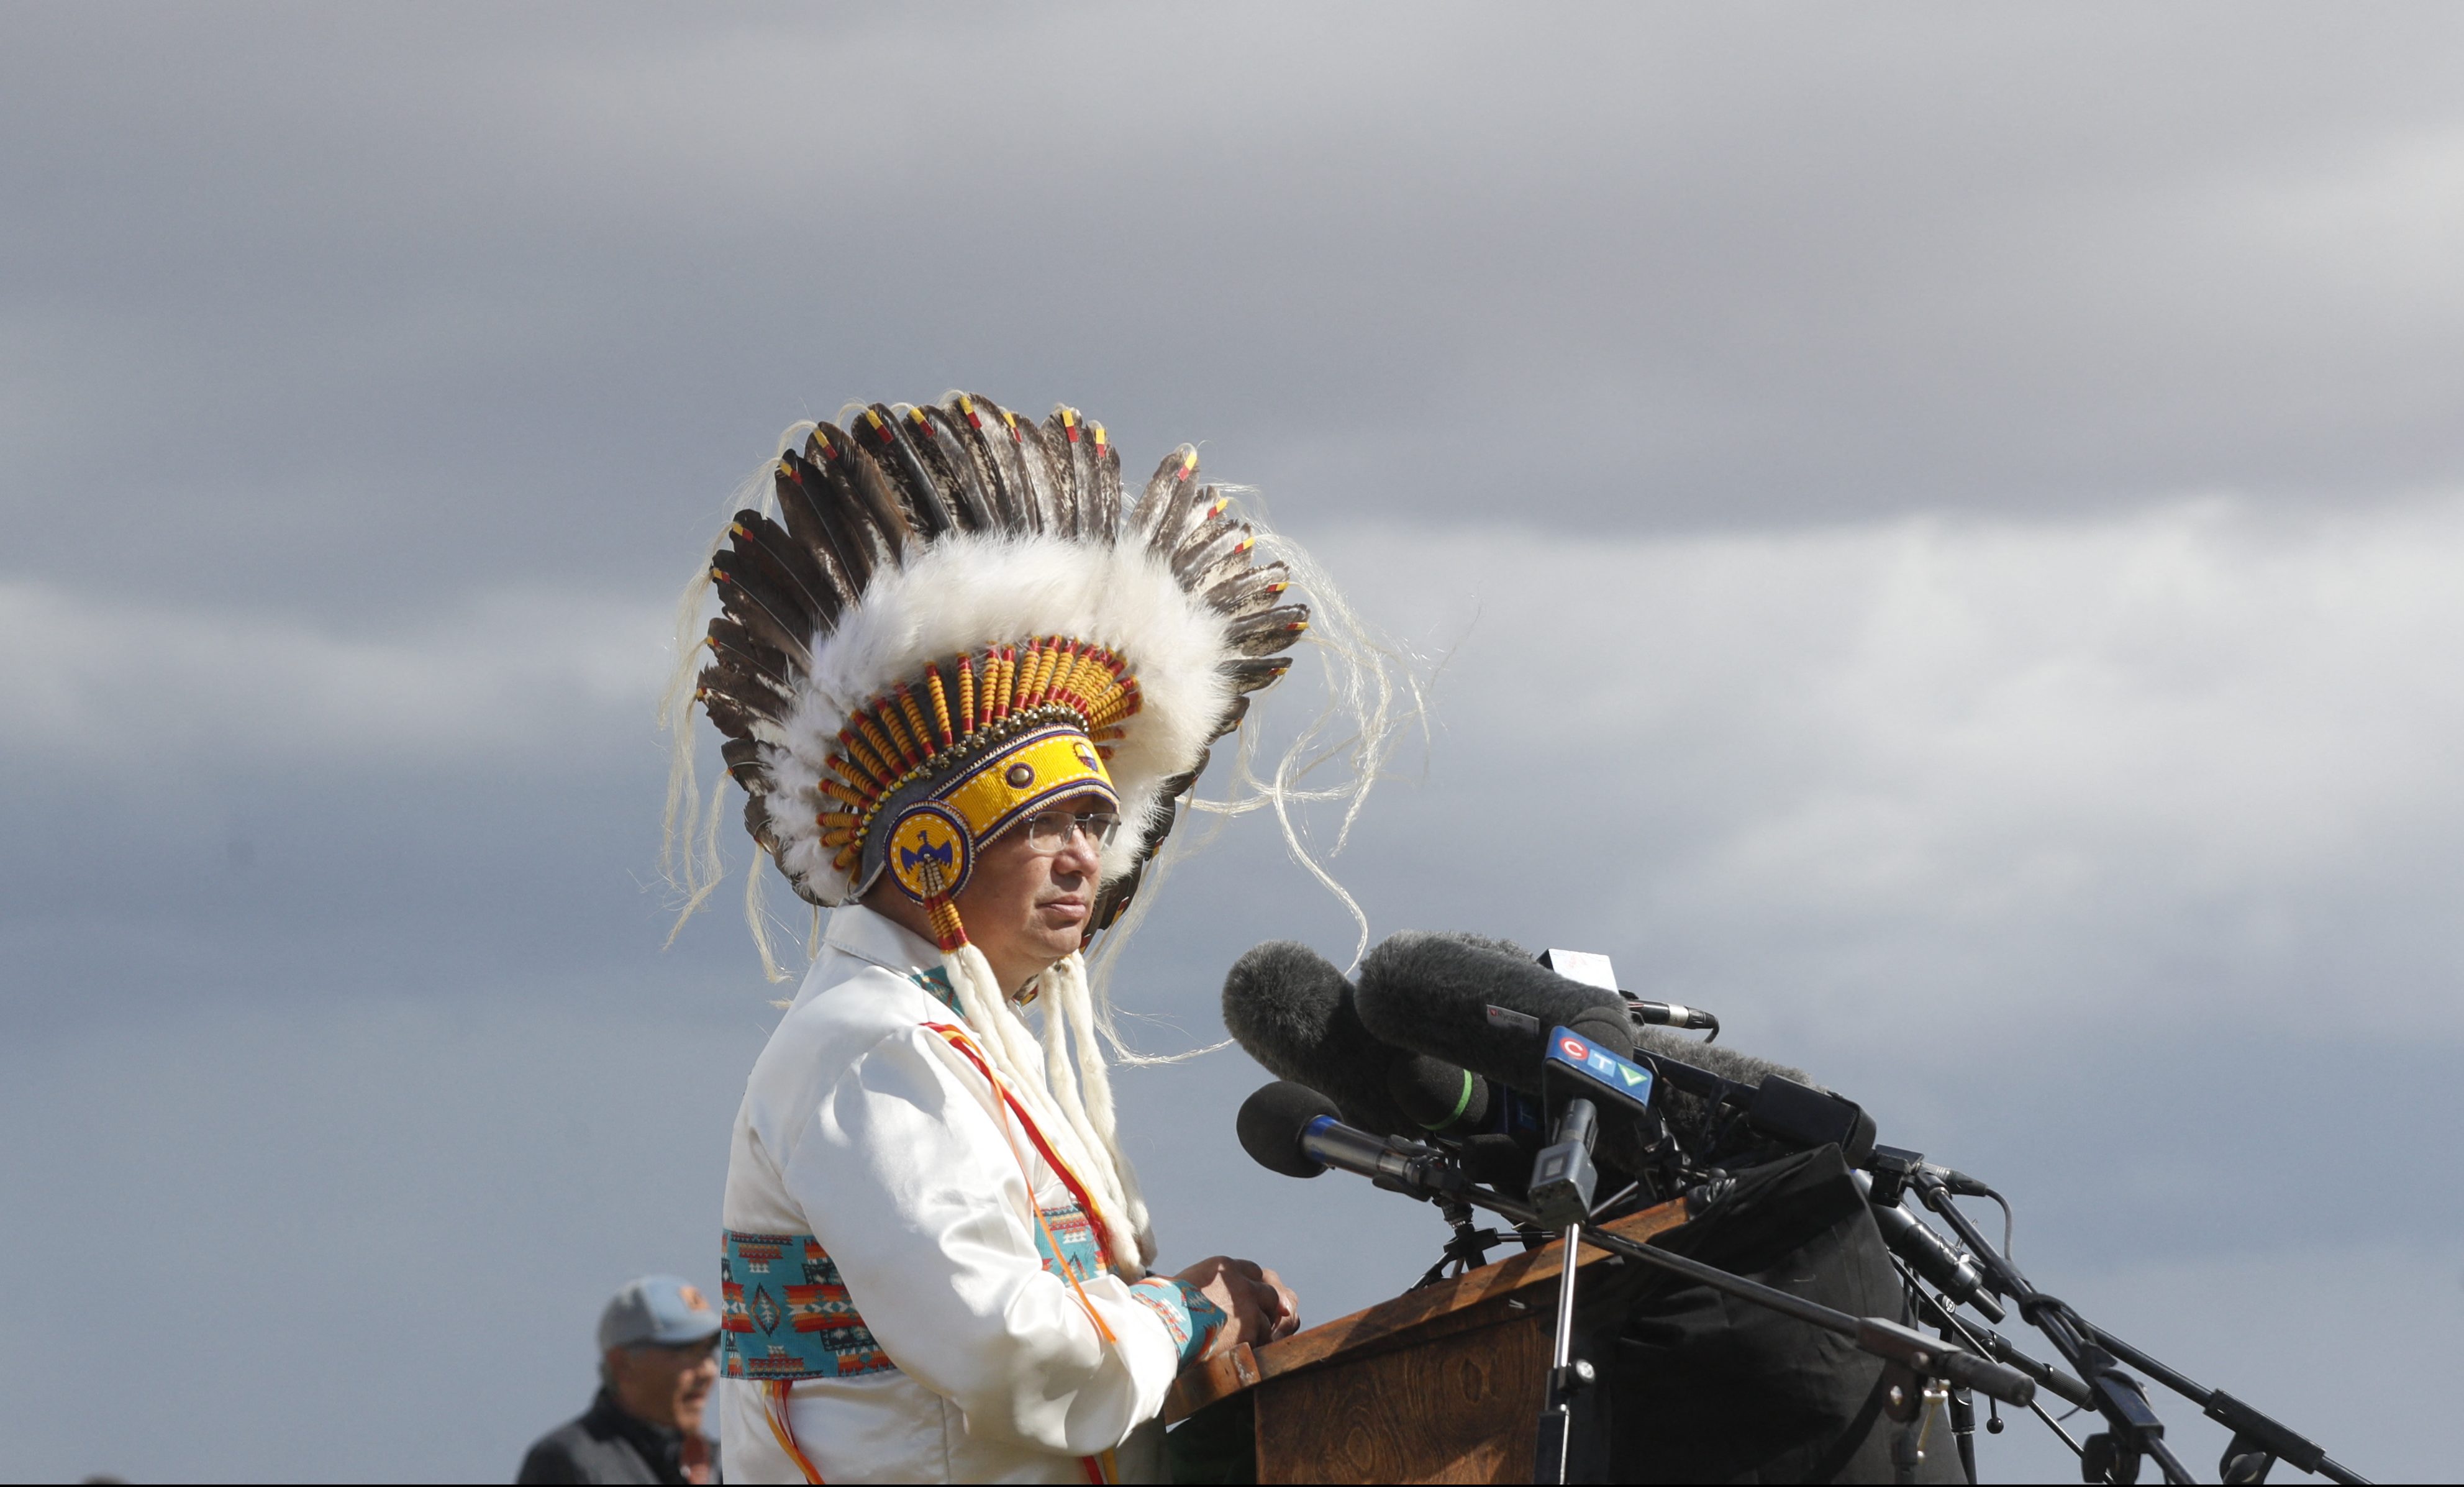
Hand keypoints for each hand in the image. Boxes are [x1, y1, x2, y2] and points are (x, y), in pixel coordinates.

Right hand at [1173, 1255, 1298, 1355]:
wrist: (1161, 1327)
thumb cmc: (1162, 1306)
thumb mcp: (1184, 1282)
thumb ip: (1202, 1283)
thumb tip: (1189, 1289)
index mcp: (1224, 1267)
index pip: (1254, 1272)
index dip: (1252, 1287)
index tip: (1247, 1301)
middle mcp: (1241, 1283)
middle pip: (1268, 1293)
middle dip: (1263, 1308)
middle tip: (1251, 1324)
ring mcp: (1248, 1306)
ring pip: (1267, 1319)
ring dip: (1257, 1330)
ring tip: (1239, 1343)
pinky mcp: (1249, 1330)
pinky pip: (1262, 1339)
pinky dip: (1253, 1346)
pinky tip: (1238, 1352)